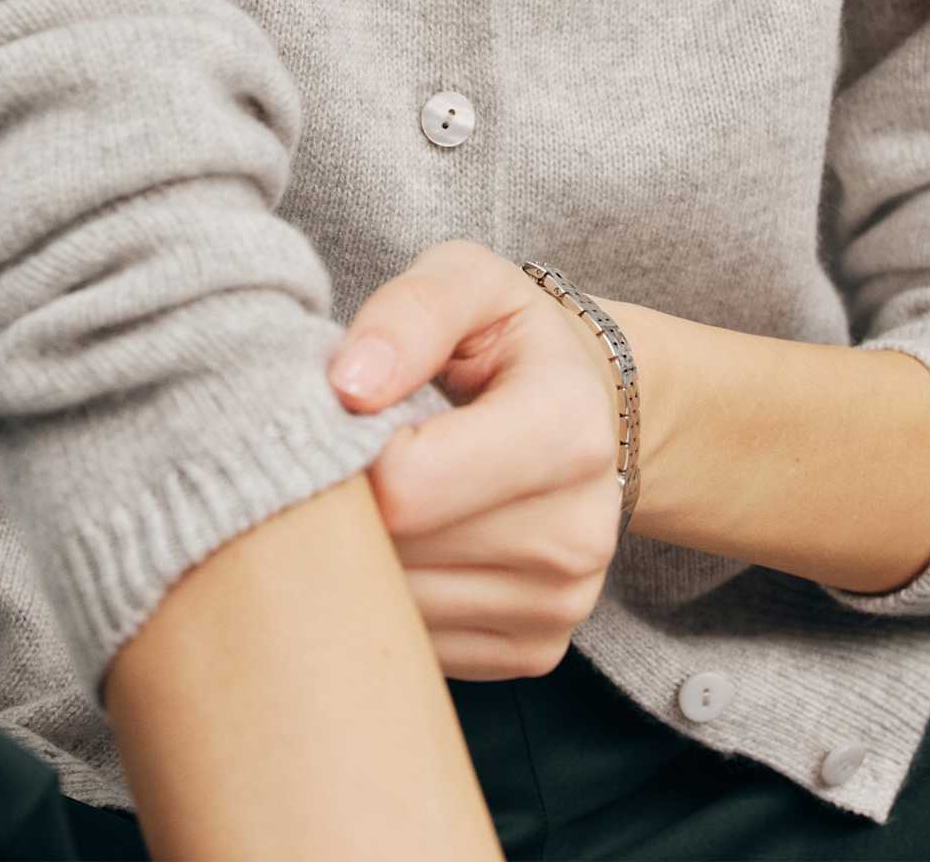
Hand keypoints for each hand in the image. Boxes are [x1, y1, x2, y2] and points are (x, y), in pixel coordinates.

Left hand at [325, 238, 626, 679]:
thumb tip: (347, 387)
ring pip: (399, 610)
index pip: (407, 484)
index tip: (345, 416)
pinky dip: (394, 598)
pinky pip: (421, 646)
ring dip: (364, 555)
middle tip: (351, 453)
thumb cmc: (507, 338)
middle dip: (349, 502)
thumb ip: (408, 314)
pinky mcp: (537, 650)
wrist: (584, 405)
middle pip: (400, 552)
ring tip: (383, 492)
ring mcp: (562, 603)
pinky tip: (410, 541)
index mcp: (567, 429)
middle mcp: (579, 533)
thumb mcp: (467, 281)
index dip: (349, 450)